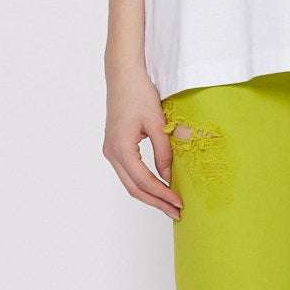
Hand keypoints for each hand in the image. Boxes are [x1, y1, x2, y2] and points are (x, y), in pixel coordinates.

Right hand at [103, 67, 183, 218]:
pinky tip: (158, 187)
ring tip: (169, 205)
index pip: (144, 180)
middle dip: (156, 202)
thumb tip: (169, 176)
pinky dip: (143, 183)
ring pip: (130, 183)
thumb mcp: (157, 122)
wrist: (123, 76)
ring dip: (149, 196)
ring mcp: (110, 151)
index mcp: (121, 148)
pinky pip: (128, 173)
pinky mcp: (114, 147)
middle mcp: (111, 153)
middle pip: (134, 188)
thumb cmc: (139, 94)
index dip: (162, 194)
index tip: (179, 203)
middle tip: (176, 213)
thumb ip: (163, 151)